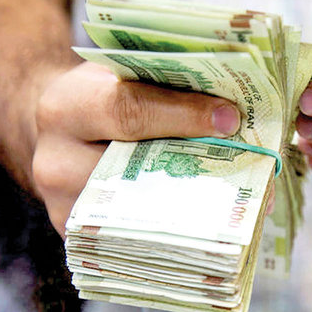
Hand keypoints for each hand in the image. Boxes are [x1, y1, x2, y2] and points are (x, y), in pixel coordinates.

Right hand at [32, 62, 239, 236]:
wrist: (64, 130)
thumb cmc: (103, 97)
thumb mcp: (124, 75)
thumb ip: (166, 86)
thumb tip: (234, 111)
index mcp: (67, 108)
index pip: (128, 111)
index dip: (183, 115)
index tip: (231, 118)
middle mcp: (56, 163)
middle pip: (138, 171)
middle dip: (202, 168)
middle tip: (254, 167)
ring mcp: (65, 208)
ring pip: (142, 213)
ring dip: (201, 204)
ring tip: (250, 197)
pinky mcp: (81, 236)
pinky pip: (137, 234)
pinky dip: (182, 224)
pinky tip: (219, 214)